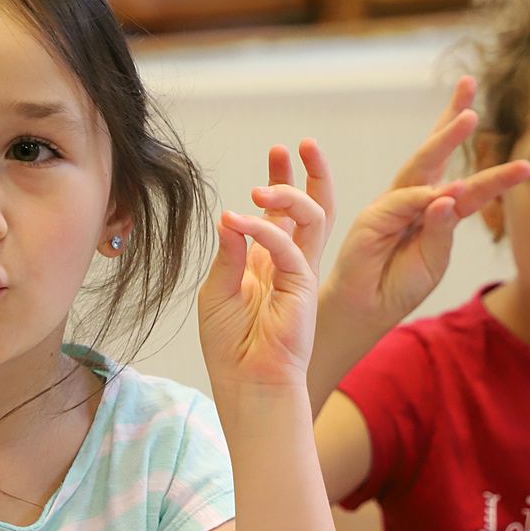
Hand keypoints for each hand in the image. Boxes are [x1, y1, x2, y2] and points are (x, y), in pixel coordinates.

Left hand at [198, 140, 332, 391]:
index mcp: (268, 263)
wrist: (247, 384)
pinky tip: (240, 220)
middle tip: (290, 146)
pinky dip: (264, 230)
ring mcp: (300, 274)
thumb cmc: (230, 346)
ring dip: (288, 194)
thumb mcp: (217, 292)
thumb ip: (227, 254)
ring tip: (263, 184)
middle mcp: (289, 263)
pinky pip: (290, 248)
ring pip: (312, 219)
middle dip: (303, 174)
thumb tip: (230, 215)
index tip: (279, 153)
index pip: (281, 214)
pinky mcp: (304, 287)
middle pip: (308, 208)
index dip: (281, 182)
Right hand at [324, 76, 529, 327]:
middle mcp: (416, 199)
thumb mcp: (434, 259)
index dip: (492, 169)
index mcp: (437, 210)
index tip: (526, 163)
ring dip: (445, 140)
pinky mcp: (374, 217)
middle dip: (453, 118)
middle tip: (471, 84)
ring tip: (470, 118)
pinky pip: (406, 201)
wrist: (366, 308)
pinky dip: (426, 197)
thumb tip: (449, 196)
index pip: (465, 179)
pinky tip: (447, 193)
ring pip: (423, 167)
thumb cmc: (401, 283)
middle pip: (435, 151)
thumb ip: (443, 229)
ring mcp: (394, 204)